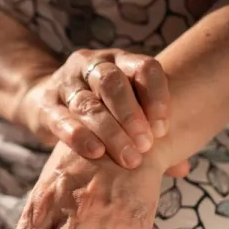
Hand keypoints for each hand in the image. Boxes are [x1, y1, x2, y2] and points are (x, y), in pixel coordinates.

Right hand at [16, 49, 171, 169]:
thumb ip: (152, 134)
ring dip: (110, 131)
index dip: (157, 96)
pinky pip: (62, 118)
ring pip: (88, 103)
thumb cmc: (99, 111)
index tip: (163, 129)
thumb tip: (182, 168)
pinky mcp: (46, 103)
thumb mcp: (126, 113)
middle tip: (145, 145)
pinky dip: (79, 136)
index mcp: (120, 61)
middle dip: (131, 115)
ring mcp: (66, 82)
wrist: (45, 102)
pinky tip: (95, 152)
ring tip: (127, 158)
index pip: (144, 67)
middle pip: (113, 82)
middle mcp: (92, 65)